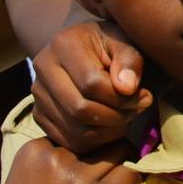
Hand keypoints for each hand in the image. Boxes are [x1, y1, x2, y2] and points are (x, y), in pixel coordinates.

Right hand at [0, 138, 139, 183]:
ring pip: (120, 151)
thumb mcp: (22, 183)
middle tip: (97, 182)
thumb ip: (49, 161)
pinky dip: (133, 180)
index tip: (76, 174)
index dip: (82, 153)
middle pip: (99, 141)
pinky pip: (132, 173)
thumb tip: (88, 144)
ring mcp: (80, 177)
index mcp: (33, 149)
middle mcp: (57, 157)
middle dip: (102, 156)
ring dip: (120, 167)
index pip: (75, 135)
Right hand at [31, 21, 150, 152]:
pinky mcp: (39, 115)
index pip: (92, 83)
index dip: (123, 97)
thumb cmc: (110, 44)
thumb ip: (130, 61)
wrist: (84, 48)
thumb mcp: (125, 42)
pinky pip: (69, 141)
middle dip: (117, 116)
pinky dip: (96, 140)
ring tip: (127, 117)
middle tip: (138, 110)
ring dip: (109, 131)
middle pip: (80, 109)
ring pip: (75, 130)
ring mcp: (37, 95)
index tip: (145, 97)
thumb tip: (127, 88)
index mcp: (63, 44)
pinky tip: (111, 126)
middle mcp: (42, 69)